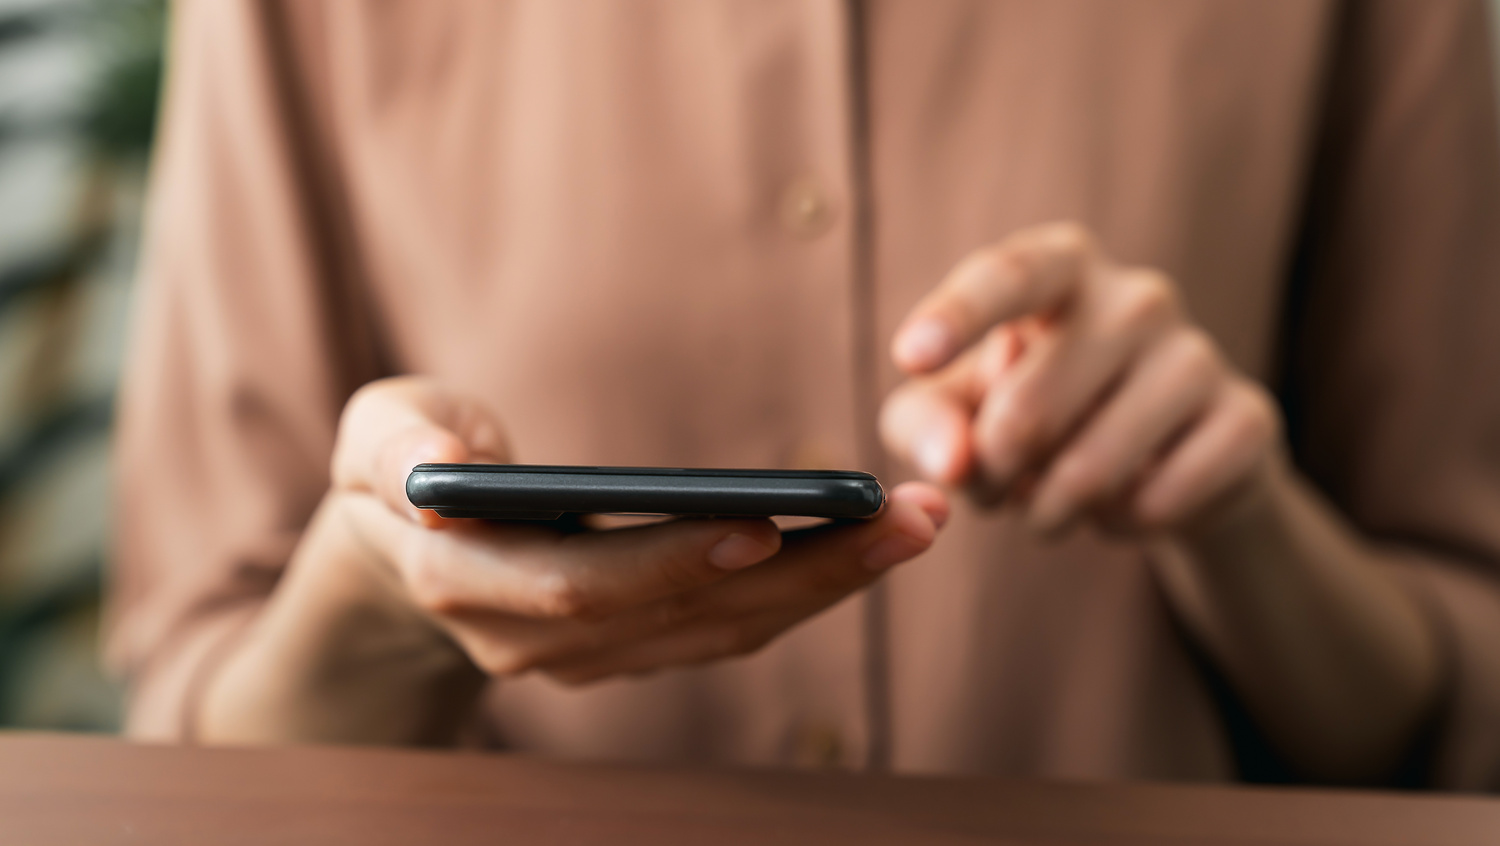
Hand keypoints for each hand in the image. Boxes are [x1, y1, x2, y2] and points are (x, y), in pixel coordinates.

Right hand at [331, 377, 947, 685]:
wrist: (410, 548)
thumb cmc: (404, 467)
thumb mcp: (374, 437)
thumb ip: (400, 448)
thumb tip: (449, 468)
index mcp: (466, 581)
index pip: (580, 586)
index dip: (669, 562)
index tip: (762, 528)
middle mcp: (533, 639)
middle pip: (683, 615)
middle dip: (803, 570)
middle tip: (909, 515)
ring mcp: (590, 657)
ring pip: (724, 631)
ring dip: (829, 582)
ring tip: (919, 521)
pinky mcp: (636, 647)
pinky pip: (731, 628)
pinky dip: (806, 590)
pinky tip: (871, 546)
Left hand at [880, 222, 1278, 535]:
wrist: (1163, 464)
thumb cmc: (1031, 418)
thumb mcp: (955, 414)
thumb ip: (923, 425)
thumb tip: (953, 463)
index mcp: (1061, 268)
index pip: (1010, 273)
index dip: (957, 315)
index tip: (910, 357)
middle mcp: (1137, 296)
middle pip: (1027, 409)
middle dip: (990, 473)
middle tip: (993, 487)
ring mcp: (1199, 355)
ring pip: (1089, 470)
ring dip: (1048, 512)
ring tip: (1050, 504)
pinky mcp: (1247, 421)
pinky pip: (1153, 504)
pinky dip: (1117, 525)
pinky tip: (1125, 503)